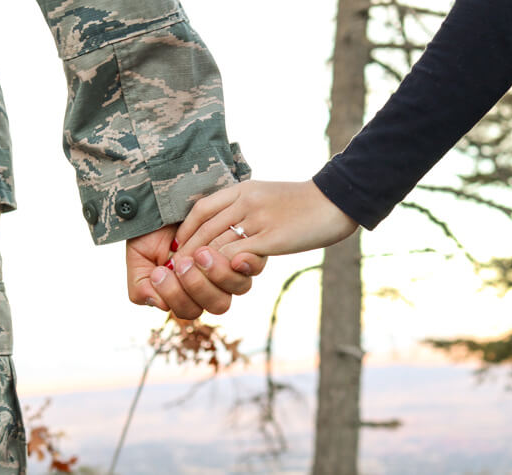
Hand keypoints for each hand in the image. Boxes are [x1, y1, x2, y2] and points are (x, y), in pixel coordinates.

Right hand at [127, 225, 266, 319]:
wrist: (169, 198)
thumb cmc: (152, 231)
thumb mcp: (139, 258)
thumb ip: (141, 286)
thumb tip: (158, 304)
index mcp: (188, 293)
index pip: (189, 309)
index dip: (177, 295)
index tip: (161, 271)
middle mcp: (214, 285)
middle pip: (218, 304)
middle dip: (198, 286)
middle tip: (182, 263)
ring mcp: (232, 269)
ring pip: (238, 288)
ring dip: (218, 273)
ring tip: (201, 252)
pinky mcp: (247, 249)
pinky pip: (253, 265)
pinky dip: (244, 263)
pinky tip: (233, 255)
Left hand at [174, 180, 358, 260]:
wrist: (336, 200)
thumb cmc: (304, 203)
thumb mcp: (269, 196)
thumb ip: (247, 208)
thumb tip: (231, 227)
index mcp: (243, 189)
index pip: (202, 208)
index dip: (186, 230)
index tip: (178, 247)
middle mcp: (246, 201)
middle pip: (204, 228)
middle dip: (187, 251)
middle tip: (175, 269)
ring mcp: (258, 219)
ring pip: (216, 243)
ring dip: (200, 262)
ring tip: (189, 277)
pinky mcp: (272, 237)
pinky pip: (238, 253)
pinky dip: (222, 266)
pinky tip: (216, 276)